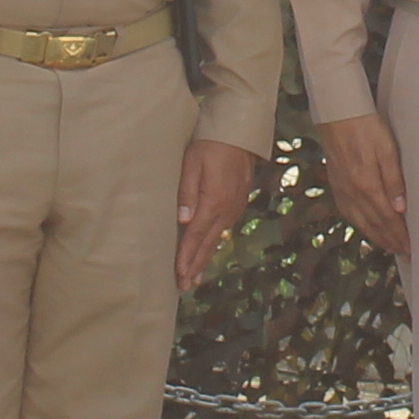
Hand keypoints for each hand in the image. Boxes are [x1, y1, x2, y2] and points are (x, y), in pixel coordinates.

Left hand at [173, 139, 258, 289]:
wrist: (239, 132)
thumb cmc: (211, 144)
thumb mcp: (192, 163)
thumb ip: (187, 192)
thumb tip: (182, 220)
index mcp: (214, 200)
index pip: (196, 235)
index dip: (186, 256)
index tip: (179, 274)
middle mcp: (227, 208)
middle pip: (208, 243)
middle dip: (195, 266)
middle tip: (184, 286)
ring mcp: (235, 206)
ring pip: (217, 238)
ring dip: (205, 259)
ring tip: (194, 277)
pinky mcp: (238, 202)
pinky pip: (224, 229)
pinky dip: (214, 244)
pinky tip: (208, 251)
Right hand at [317, 109, 408, 256]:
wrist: (338, 116)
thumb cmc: (367, 129)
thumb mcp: (387, 150)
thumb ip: (394, 181)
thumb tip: (400, 209)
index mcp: (367, 184)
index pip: (387, 218)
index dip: (398, 234)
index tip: (410, 247)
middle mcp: (352, 192)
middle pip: (374, 224)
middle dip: (390, 241)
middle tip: (404, 252)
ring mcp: (342, 190)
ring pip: (360, 222)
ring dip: (376, 237)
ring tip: (390, 247)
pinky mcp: (336, 186)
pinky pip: (348, 213)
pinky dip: (360, 225)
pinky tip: (367, 228)